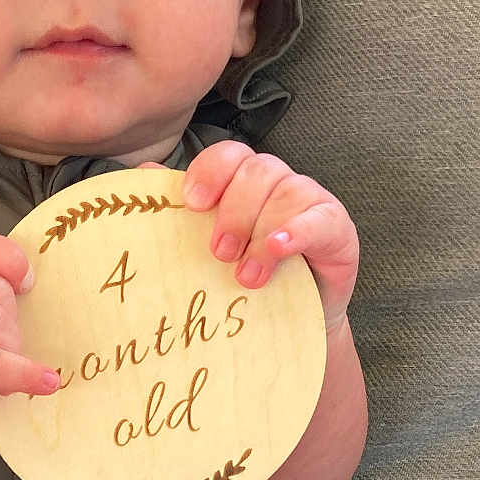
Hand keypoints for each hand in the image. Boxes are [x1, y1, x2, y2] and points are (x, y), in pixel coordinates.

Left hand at [162, 143, 358, 332]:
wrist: (286, 325)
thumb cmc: (241, 280)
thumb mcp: (204, 250)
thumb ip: (177, 214)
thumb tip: (143, 177)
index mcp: (242, 181)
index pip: (228, 155)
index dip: (210, 171)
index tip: (193, 204)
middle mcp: (277, 183)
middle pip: (257, 170)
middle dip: (234, 211)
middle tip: (218, 253)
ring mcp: (309, 201)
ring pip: (287, 193)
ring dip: (261, 236)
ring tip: (245, 278)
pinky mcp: (336, 227)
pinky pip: (320, 218)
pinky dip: (297, 232)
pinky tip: (279, 250)